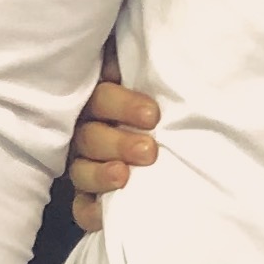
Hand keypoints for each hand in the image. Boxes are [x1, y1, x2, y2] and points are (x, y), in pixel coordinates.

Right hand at [65, 39, 159, 236]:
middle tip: (148, 151)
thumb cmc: (162, 106)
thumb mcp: (156, 82)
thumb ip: (153, 69)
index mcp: (102, 98)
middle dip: (117, 142)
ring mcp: (83, 162)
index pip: (102, 97)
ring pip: (80, 169)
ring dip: (101, 173)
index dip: (121, 105)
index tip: (152, 116)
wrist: (168, 141)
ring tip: (124, 177)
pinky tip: (105, 215)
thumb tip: (183, 49)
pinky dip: (91, 212)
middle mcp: (87, 128)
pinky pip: (81, 206)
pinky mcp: (86, 194)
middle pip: (90, 135)